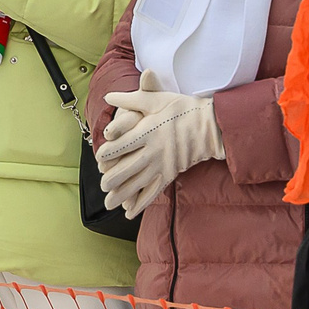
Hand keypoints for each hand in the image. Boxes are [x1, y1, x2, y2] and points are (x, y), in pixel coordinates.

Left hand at [94, 71, 224, 218]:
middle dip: (112, 178)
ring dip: (122, 195)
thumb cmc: (181, 109)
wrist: (210, 124)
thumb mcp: (155, 99)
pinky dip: (141, 204)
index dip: (109, 152)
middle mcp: (153, 151)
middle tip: (102, 185)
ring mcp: (162, 165)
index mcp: (147, 131)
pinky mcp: (170, 175)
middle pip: (128, 168)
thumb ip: (131, 99)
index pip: (123, 144)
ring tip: (109, 203)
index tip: (98, 158)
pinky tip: (130, 213)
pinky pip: (153, 192)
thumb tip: (108, 95)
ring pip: (138, 184)